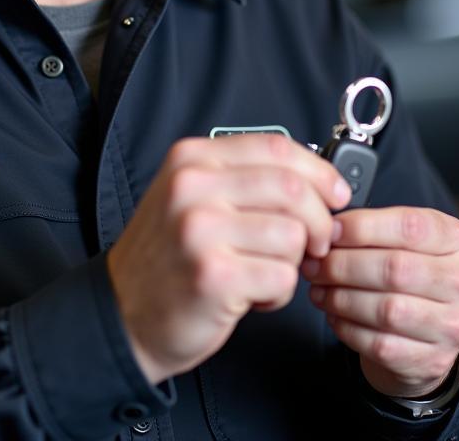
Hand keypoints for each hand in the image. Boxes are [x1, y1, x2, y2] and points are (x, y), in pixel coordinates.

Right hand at [108, 134, 352, 383]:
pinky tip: (250, 295)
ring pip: (293, 236)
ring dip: (292, 264)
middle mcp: (193, 186)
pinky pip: (282, 278)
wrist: (123, 312)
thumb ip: (243, 178)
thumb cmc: (168, 256)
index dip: (318, 171)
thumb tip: (316, 180)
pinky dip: (278, 294)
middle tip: (317, 243)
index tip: (336, 193)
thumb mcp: (192, 196)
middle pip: (292, 188)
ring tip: (260, 272)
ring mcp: (200, 230)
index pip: (275, 146)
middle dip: (320, 221)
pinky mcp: (214, 276)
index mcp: (192, 159)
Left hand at [302, 206, 458, 397]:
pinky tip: (333, 314)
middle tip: (313, 264)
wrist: (426, 328)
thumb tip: (327, 225)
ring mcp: (452, 325)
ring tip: (318, 289)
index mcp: (457, 241)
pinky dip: (348, 328)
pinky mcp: (433, 360)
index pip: (410, 227)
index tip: (329, 231)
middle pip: (395, 269)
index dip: (362, 227)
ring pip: (387, 310)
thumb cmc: (406, 270)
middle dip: (342, 265)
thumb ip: (372, 226)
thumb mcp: (401, 237)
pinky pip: (380, 344)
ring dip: (341, 298)